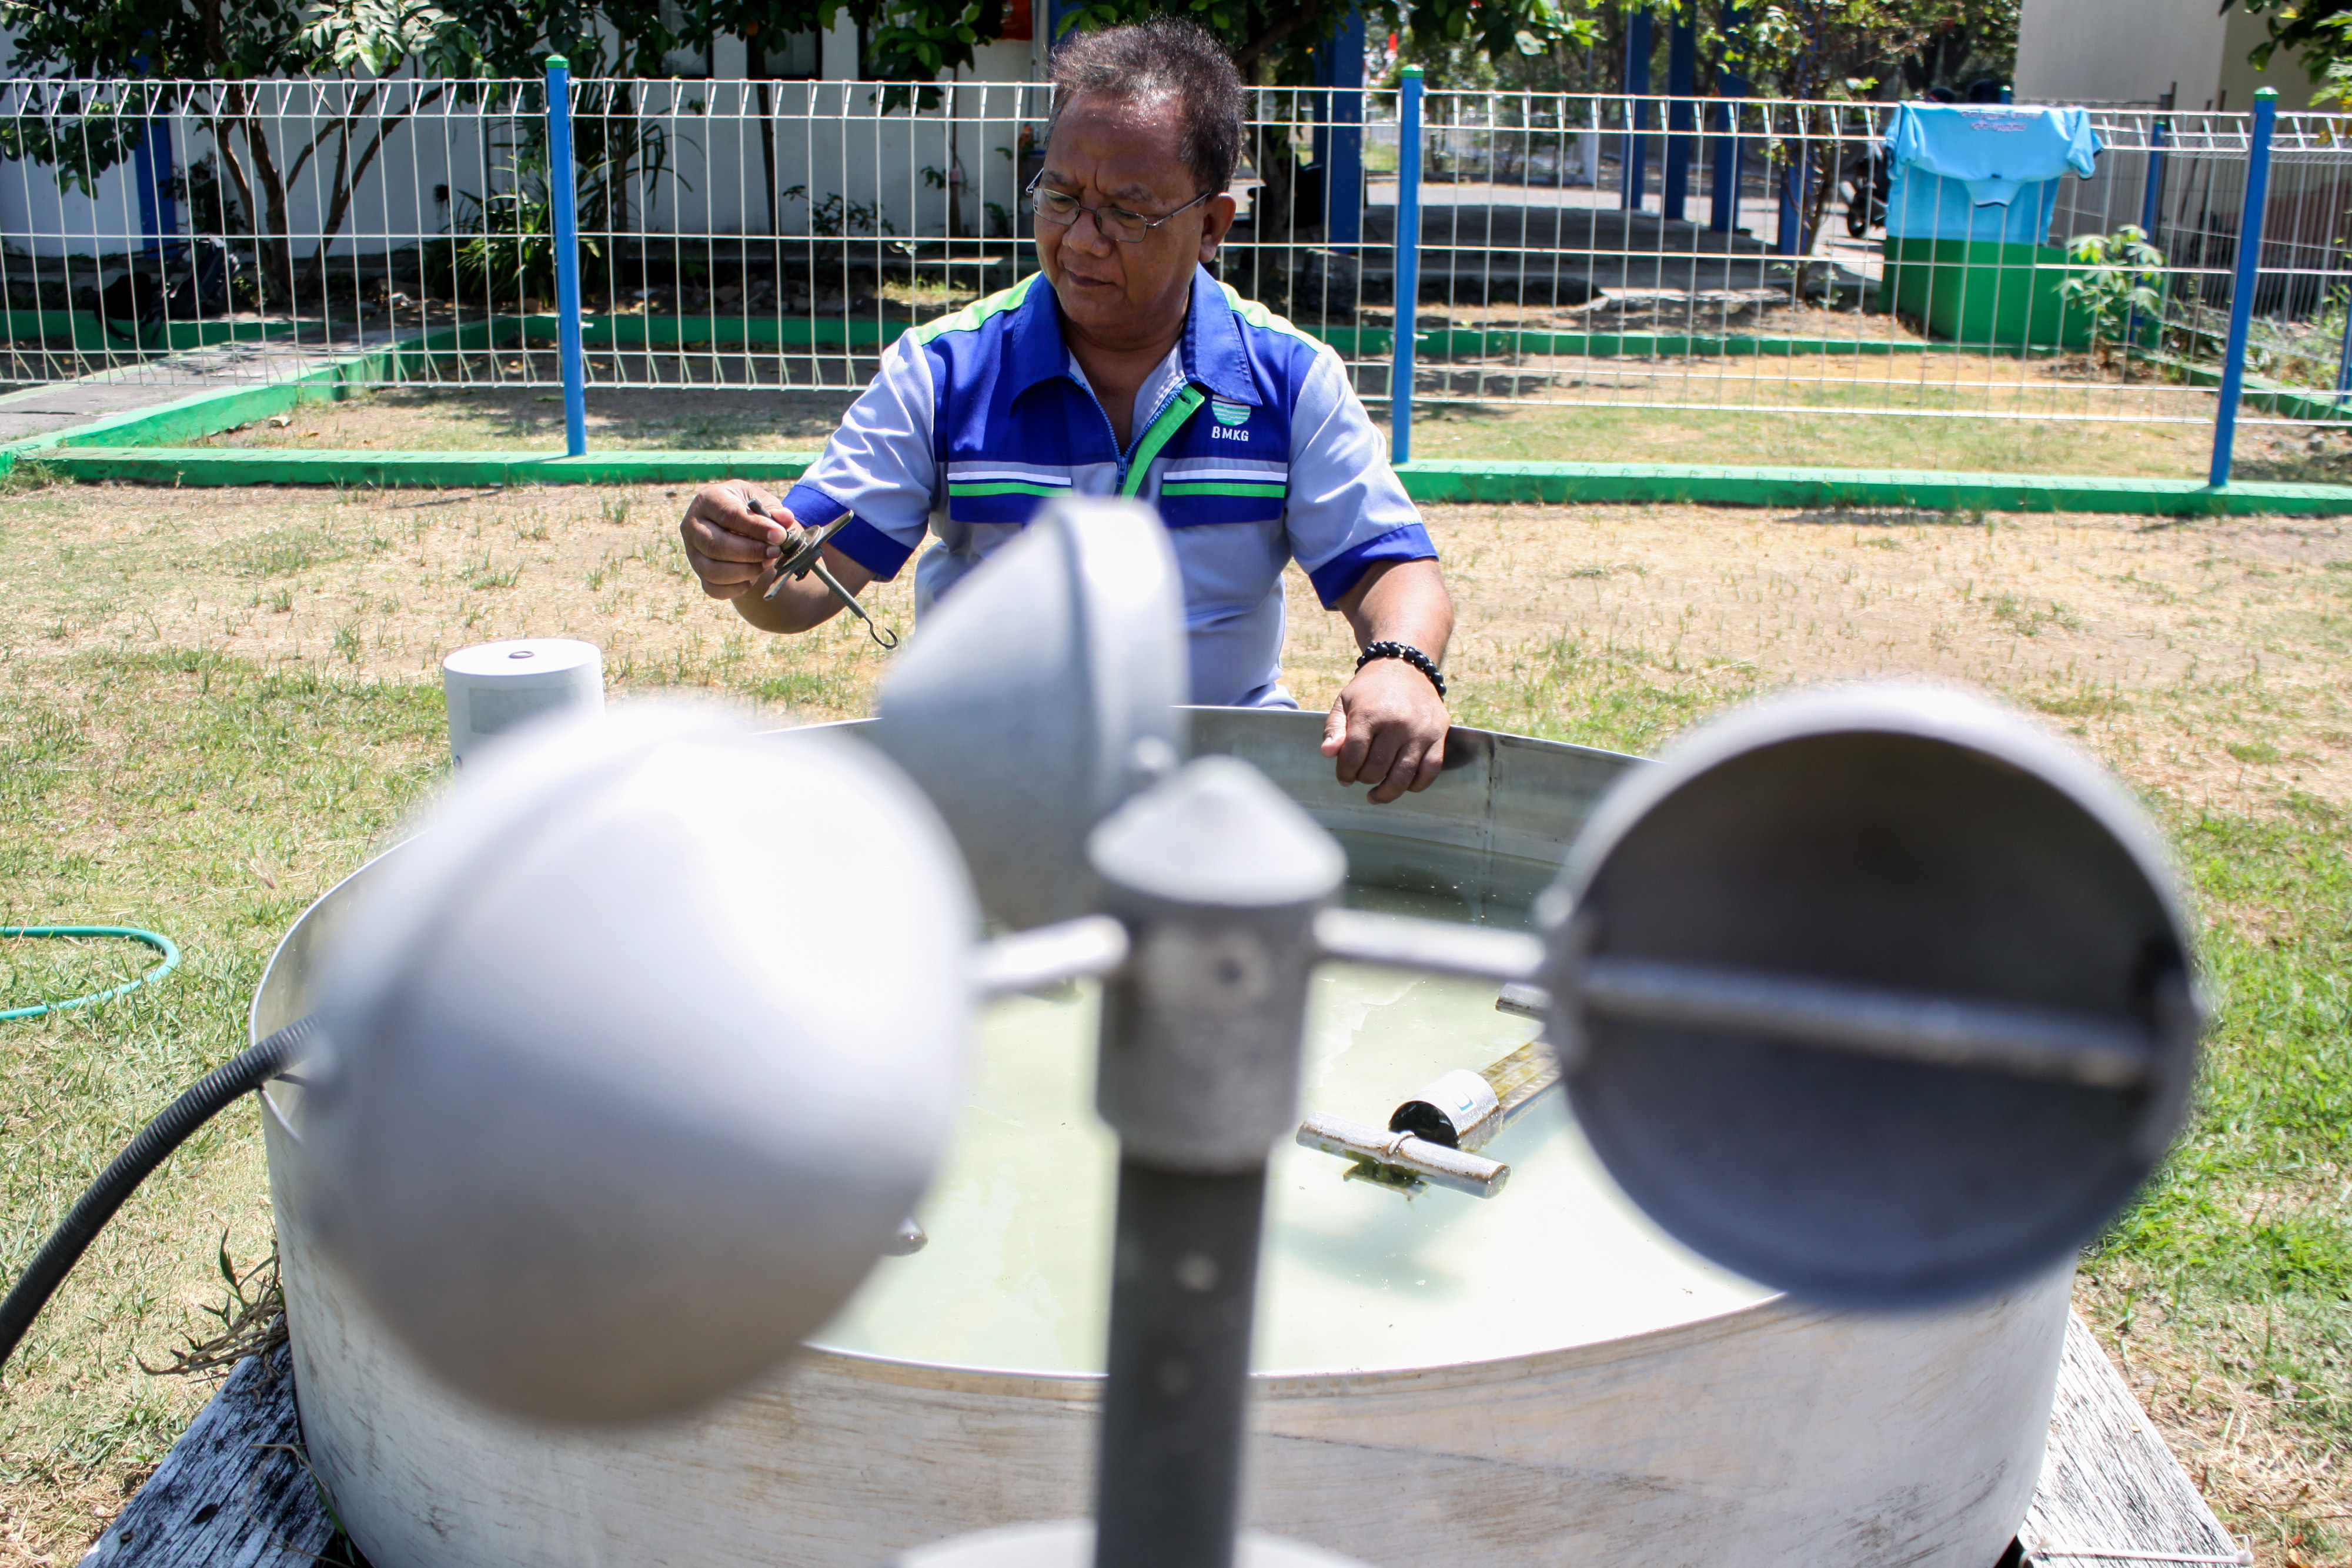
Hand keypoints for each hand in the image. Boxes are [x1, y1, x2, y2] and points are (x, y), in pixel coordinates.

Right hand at [680, 482, 797, 599]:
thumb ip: (774, 510)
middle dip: (751, 552)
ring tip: (766, 563)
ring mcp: (692, 551)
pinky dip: (737, 588)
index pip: (729, 515)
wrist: (738, 526)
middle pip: (716, 546)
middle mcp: (692, 526)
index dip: (756, 528)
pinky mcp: (698, 573)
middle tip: (774, 552)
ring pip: (712, 570)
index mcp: (708, 500)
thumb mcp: (762, 501)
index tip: (779, 536)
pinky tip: (753, 578)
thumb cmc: (751, 510)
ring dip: (745, 571)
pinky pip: (713, 588)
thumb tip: (785, 518)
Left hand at [1321, 658, 1447, 803]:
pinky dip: (1416, 785)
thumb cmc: (1371, 689)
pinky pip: (1430, 771)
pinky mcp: (1439, 736)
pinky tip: (1403, 786)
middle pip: (1376, 768)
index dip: (1345, 772)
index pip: (1353, 755)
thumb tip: (1327, 753)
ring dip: (1387, 792)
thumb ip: (1333, 728)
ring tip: (1376, 795)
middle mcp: (1397, 724)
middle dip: (1363, 779)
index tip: (1344, 777)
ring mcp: (1420, 732)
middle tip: (1360, 777)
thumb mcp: (1344, 701)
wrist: (1405, 666)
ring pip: (1403, 776)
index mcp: (1370, 714)